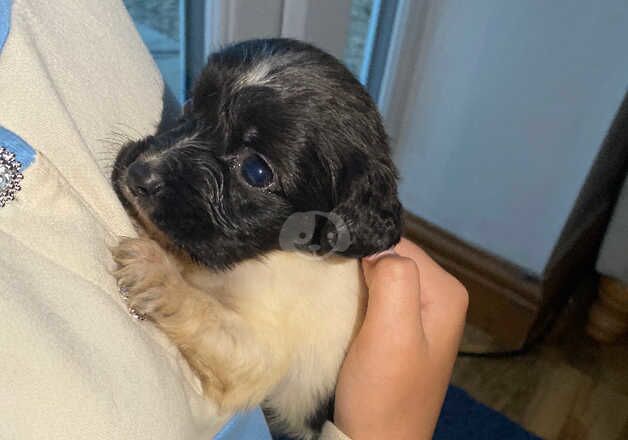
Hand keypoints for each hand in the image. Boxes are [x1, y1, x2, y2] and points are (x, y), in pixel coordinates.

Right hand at [334, 238, 467, 438]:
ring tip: (331, 297)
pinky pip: (374, 298)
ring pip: (378, 277)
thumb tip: (376, 247)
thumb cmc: (385, 391)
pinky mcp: (399, 331)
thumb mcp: (393, 332)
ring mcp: (419, 316)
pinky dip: (355, 299)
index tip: (335, 270)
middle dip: (358, 266)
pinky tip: (341, 311)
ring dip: (353, 283)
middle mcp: (438, 298)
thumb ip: (394, 279)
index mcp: (445, 292)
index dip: (364, 252)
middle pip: (390, 259)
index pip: (398, 245)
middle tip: (328, 284)